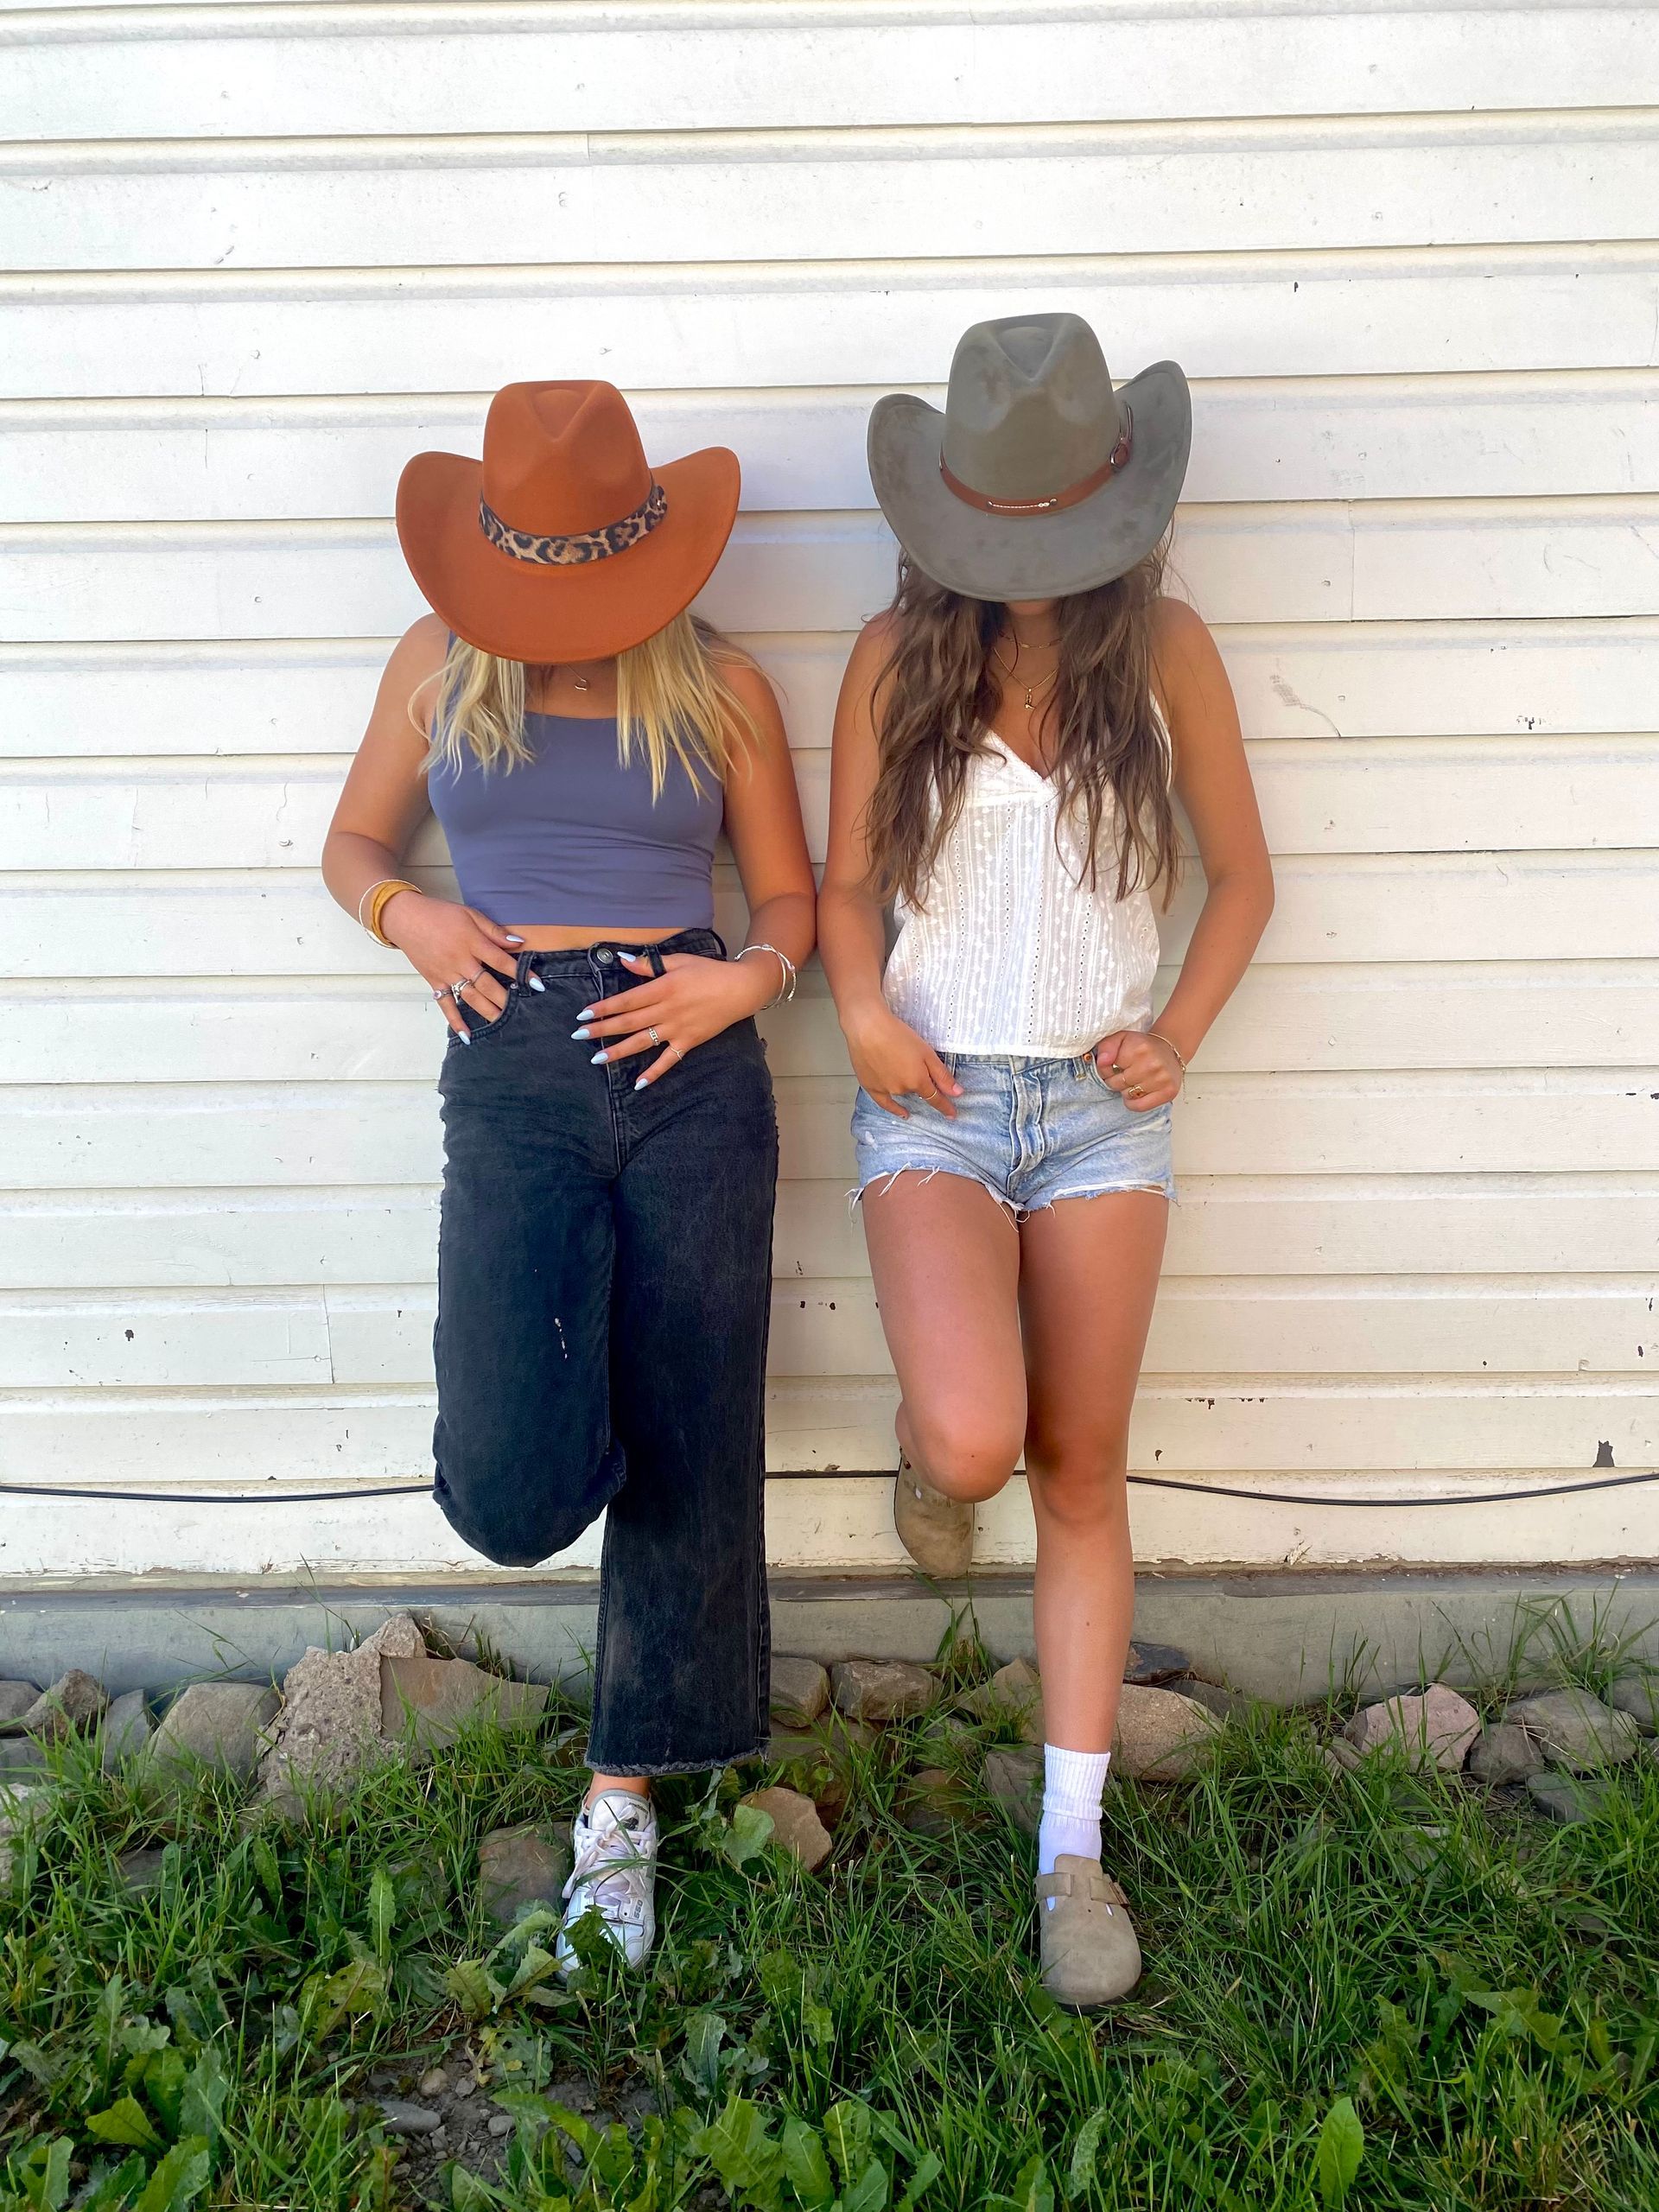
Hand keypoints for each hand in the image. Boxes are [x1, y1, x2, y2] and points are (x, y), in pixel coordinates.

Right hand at [381, 890, 524, 1039]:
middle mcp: (460, 960)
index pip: (501, 960)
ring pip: (470, 996)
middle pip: (487, 984)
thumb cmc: (440, 913)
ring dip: (487, 1011)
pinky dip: (455, 1020)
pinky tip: (467, 1035)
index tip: (537, 984)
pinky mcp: (434, 981)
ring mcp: (446, 973)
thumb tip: (517, 942)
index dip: (520, 972)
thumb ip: (494, 931)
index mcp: (472, 941)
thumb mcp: (470, 914)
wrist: (406, 918)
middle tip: (523, 1010)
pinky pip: (445, 1004)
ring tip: (503, 1023)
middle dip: (506, 998)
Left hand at [573, 950, 773, 1087]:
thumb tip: (622, 960)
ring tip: (597, 1059)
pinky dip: (655, 1073)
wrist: (741, 989)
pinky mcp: (689, 1042)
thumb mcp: (679, 961)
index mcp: (663, 988)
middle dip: (602, 1030)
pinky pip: (669, 1060)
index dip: (604, 1008)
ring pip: (643, 1042)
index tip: (583, 1014)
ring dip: (619, 1051)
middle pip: (629, 1022)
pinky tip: (638, 1084)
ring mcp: (677, 1029)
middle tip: (579, 1036)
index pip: (627, 1000)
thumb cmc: (709, 971)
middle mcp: (667, 1010)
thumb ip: (649, 964)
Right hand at [842, 1003, 962, 1118]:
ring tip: (903, 1069)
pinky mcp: (870, 1086)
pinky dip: (895, 1109)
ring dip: (907, 1087)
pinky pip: (884, 1103)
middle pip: (918, 1091)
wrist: (867, 1028)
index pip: (936, 1099)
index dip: (945, 1107)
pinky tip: (902, 1113)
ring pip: (902, 1092)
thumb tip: (957, 1093)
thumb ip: (942, 1075)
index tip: (952, 1114)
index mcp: (918, 1081)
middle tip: (916, 1066)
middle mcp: (902, 1089)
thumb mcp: (927, 1052)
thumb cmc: (896, 1035)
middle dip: (921, 1084)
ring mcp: (885, 1090)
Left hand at [1093, 1029, 1183, 1108]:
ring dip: (1127, 1090)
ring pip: (1127, 1095)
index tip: (1116, 1065)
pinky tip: (1138, 1092)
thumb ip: (1106, 1047)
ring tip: (1136, 1080)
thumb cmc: (1143, 1046)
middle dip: (1117, 1080)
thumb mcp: (1121, 1038)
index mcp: (1139, 1049)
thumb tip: (1102, 1062)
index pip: (1107, 1069)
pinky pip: (1139, 1107)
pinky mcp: (1168, 1092)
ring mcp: (1161, 1079)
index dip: (1107, 1069)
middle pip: (1116, 1084)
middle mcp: (1152, 1064)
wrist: (1170, 1050)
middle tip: (1127, 1072)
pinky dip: (1134, 1103)